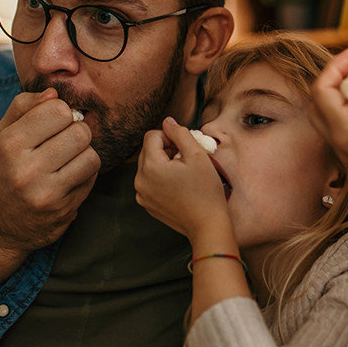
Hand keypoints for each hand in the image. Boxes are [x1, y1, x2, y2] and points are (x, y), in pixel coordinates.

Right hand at [0, 89, 101, 251]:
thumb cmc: (0, 173)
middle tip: (63, 139)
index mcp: (8, 146)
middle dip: (75, 131)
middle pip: (79, 132)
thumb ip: (22, 108)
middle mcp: (26, 170)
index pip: (57, 110)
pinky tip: (67, 175)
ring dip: (83, 153)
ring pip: (91, 156)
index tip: (51, 122)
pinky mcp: (64, 210)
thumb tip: (53, 93)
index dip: (59, 112)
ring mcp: (47, 194)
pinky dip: (84, 173)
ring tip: (67, 157)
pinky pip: (92, 178)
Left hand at [134, 118, 232, 244]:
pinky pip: (149, 181)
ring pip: (148, 165)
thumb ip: (180, 133)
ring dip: (164, 163)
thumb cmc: (205, 191)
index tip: (185, 147)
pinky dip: (161, 178)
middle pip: (148, 150)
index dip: (170, 136)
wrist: (207, 225)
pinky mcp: (146, 204)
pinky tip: (179, 185)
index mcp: (150, 167)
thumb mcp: (197, 155)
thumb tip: (167, 121)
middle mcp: (140, 180)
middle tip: (187, 158)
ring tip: (184, 172)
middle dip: (166, 149)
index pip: (152, 136)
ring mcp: (141, 194)